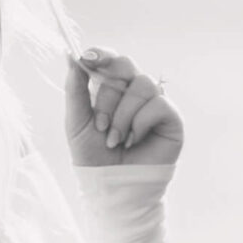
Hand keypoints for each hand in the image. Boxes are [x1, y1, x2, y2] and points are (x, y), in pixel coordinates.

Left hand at [65, 46, 182, 167]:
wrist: (112, 188)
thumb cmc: (93, 158)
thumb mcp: (76, 122)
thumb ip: (75, 88)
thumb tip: (70, 54)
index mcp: (112, 89)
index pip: (110, 59)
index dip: (101, 54)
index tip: (86, 58)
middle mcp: (134, 92)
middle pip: (126, 65)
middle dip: (108, 95)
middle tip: (100, 124)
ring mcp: (154, 104)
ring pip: (142, 85)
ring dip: (123, 115)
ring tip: (114, 141)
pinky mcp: (171, 118)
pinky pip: (158, 103)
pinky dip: (141, 123)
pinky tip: (134, 141)